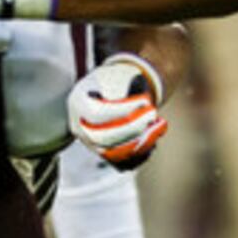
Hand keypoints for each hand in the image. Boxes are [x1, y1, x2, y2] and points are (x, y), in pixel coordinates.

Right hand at [67, 54, 168, 168]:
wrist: (116, 91)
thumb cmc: (119, 79)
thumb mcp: (120, 74)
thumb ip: (129, 86)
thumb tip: (144, 103)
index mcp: (78, 103)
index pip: (96, 114)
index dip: (122, 110)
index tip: (145, 100)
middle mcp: (80, 127)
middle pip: (103, 137)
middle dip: (133, 128)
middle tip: (154, 113)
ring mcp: (90, 144)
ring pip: (114, 154)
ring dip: (140, 142)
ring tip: (159, 125)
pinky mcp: (105, 155)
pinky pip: (123, 163)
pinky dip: (141, 153)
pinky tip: (154, 137)